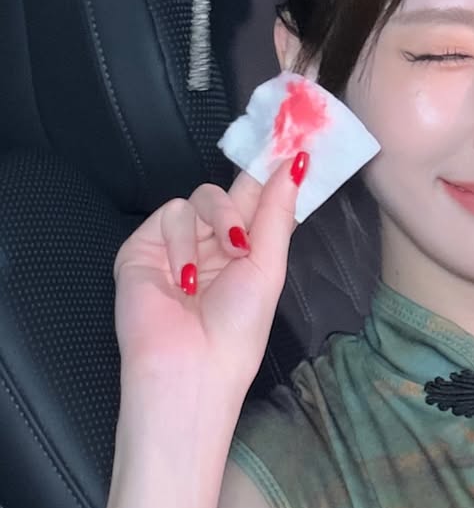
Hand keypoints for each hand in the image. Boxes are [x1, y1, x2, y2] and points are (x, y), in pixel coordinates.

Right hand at [112, 153, 307, 392]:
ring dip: (220, 223)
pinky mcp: (143, 246)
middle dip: (245, 201)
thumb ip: (277, 212)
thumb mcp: (269, 267)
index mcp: (246, 252)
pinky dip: (183, 243)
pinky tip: (185, 278)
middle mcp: (212, 244)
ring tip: (225, 260)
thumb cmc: (237, 331)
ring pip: (202, 197)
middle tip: (259, 210)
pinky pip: (171, 214)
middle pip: (229, 192)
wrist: (190, 365)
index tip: (293, 142)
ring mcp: (177, 244)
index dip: (272, 174)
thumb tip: (296, 162)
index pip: (258, 201)